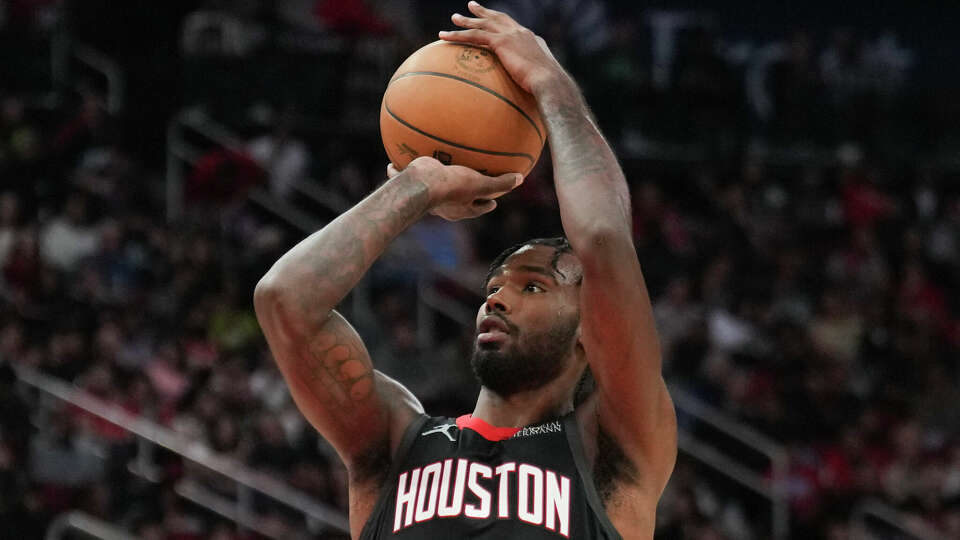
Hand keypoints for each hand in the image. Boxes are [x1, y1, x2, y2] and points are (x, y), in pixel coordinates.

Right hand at [388, 157, 521, 220]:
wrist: (420, 185)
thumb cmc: (452, 187)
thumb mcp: (479, 184)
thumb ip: (499, 184)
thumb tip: (521, 179)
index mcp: (460, 209)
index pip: (478, 209)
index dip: (486, 205)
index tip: (494, 201)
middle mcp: (443, 205)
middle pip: (455, 201)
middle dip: (461, 195)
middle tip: (470, 187)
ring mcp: (426, 195)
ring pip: (429, 188)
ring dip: (432, 182)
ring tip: (435, 171)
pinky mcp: (411, 184)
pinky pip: (404, 175)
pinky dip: (399, 169)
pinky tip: (395, 158)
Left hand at [439, 1, 564, 94]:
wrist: (550, 82)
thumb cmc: (549, 89)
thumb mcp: (542, 82)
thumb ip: (533, 81)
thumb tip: (533, 95)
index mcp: (531, 40)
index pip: (514, 28)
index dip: (502, 23)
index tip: (494, 20)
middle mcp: (521, 33)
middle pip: (498, 18)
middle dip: (484, 12)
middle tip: (472, 6)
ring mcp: (511, 35)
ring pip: (483, 24)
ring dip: (466, 21)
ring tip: (454, 19)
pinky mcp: (501, 42)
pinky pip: (473, 36)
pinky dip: (457, 35)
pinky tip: (443, 36)